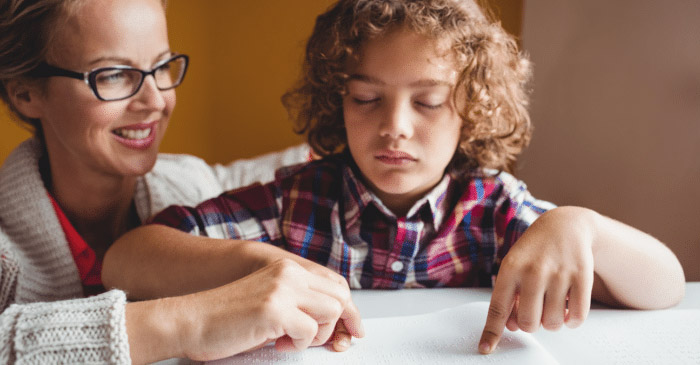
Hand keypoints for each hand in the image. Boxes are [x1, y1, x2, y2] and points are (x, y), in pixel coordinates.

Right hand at [174, 258, 363, 360]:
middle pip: (340, 296)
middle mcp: (289, 273)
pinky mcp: (275, 309)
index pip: (335, 285)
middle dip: (340, 324)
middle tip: (329, 343)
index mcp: (288, 269)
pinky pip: (310, 331)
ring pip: (331, 312)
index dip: (349, 310)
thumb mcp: (270, 304)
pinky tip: (276, 343)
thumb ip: (298, 304)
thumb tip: (334, 324)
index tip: (354, 330)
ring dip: (316, 334)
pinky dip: (298, 345)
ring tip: (289, 340)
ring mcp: (283, 289)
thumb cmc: (226, 319)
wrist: (191, 321)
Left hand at [478, 207, 594, 353]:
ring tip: (551, 306)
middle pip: (528, 323)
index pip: (498, 308)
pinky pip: (577, 316)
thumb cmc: (534, 251)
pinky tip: (567, 308)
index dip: (492, 332)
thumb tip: (512, 327)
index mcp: (510, 268)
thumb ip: (509, 296)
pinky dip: (572, 320)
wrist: (565, 226)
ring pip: (553, 323)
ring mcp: (558, 274)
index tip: (485, 348)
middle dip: (531, 324)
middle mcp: (533, 271)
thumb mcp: (514, 267)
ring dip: (552, 322)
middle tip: (535, 311)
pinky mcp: (582, 276)